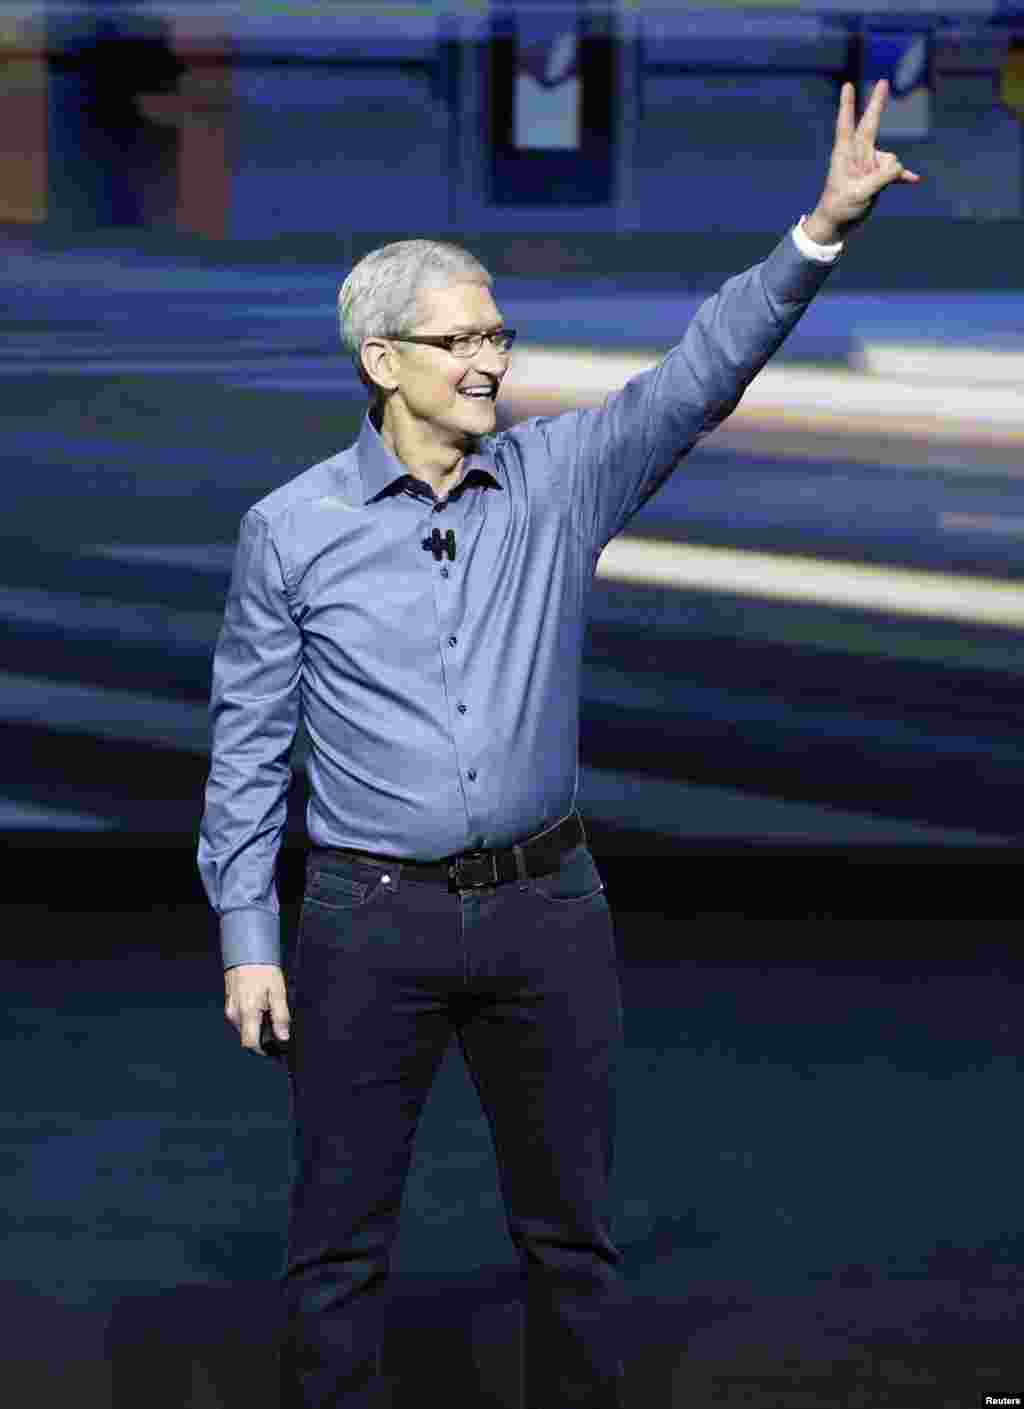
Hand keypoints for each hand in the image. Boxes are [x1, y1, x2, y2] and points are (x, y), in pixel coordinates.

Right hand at [224, 963, 289, 1055]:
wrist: (247, 954)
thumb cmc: (263, 971)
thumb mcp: (278, 993)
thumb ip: (280, 1017)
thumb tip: (283, 1036)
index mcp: (248, 1012)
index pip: (250, 1043)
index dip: (262, 1049)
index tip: (272, 1048)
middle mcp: (235, 1014)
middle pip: (247, 1036)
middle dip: (260, 1035)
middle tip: (274, 1024)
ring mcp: (230, 1009)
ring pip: (243, 1027)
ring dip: (255, 1025)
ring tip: (266, 1009)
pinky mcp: (229, 1004)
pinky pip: (239, 1018)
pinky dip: (249, 1017)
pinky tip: (258, 1004)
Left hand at [811, 79, 920, 239]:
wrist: (837, 224)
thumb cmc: (841, 207)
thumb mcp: (860, 194)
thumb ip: (881, 177)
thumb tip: (900, 166)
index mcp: (845, 154)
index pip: (846, 124)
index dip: (847, 105)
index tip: (847, 84)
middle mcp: (857, 154)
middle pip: (870, 124)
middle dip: (877, 103)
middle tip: (883, 81)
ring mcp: (868, 164)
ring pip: (890, 159)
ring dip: (890, 174)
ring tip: (872, 192)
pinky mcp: (876, 176)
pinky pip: (895, 172)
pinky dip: (904, 176)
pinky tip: (914, 180)